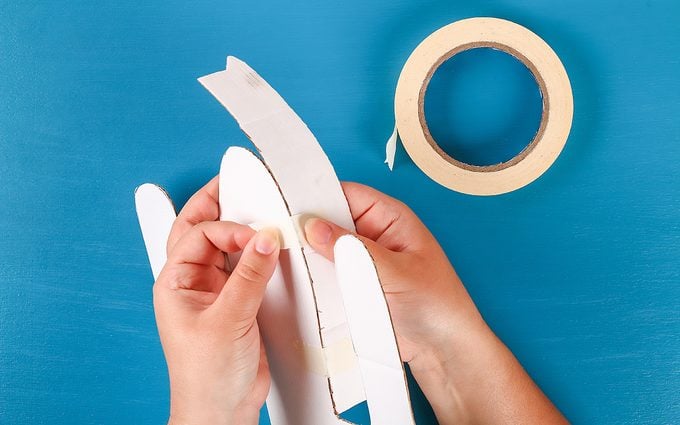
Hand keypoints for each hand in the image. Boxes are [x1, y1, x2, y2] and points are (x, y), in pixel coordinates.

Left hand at [154, 178, 279, 424]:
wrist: (221, 408)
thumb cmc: (206, 375)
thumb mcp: (229, 320)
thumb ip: (249, 277)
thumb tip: (265, 238)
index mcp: (175, 282)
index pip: (201, 235)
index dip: (229, 229)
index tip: (257, 235)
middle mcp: (192, 281)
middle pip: (198, 228)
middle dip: (214, 203)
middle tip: (235, 180)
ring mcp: (214, 290)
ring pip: (222, 245)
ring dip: (237, 226)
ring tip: (254, 203)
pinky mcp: (236, 300)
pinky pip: (244, 265)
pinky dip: (255, 251)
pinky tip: (269, 244)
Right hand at [304, 182, 566, 424]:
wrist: (444, 351)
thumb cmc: (437, 305)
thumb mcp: (395, 272)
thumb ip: (354, 249)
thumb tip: (312, 226)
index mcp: (389, 218)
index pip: (346, 194)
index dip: (317, 197)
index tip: (286, 205)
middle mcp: (372, 236)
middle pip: (330, 221)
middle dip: (306, 228)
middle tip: (276, 236)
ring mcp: (360, 263)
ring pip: (324, 250)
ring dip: (307, 257)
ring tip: (281, 260)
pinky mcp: (353, 287)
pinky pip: (326, 276)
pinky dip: (312, 280)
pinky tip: (294, 283)